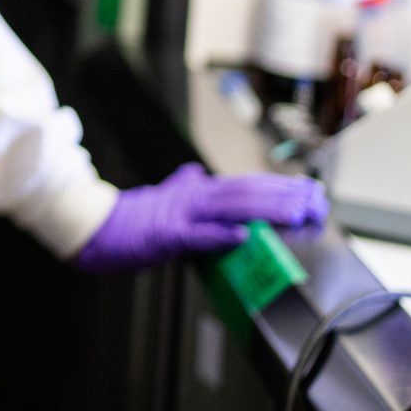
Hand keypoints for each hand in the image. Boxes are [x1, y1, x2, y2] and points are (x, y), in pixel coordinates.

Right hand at [73, 164, 326, 272]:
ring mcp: (180, 214)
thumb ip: (182, 186)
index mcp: (196, 190)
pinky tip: (243, 236)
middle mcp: (193, 196)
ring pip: (230, 208)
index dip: (281, 188)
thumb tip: (194, 174)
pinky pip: (197, 235)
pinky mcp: (165, 235)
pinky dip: (220, 235)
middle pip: (246, 192)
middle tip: (316, 201)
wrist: (94, 226)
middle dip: (285, 197)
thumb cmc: (130, 218)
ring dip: (265, 211)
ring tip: (295, 214)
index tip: (312, 193)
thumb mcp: (162, 198)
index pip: (247, 185)